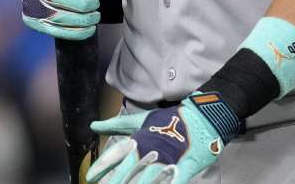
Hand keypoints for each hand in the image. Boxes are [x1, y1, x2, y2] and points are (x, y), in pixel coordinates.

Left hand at [86, 97, 224, 183]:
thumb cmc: (171, 120)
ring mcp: (168, 158)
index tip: (90, 177)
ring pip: (148, 177)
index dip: (102, 166)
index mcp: (141, 138)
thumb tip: (93, 125)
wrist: (204, 118)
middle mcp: (151, 148)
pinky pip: (173, 181)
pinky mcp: (185, 167)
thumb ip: (118, 125)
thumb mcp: (143, 120)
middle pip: (128, 169)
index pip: (116, 154)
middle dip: (115, 181)